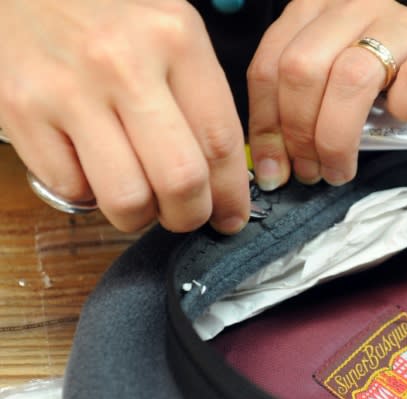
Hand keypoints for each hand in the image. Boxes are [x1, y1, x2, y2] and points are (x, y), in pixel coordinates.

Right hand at [0, 0, 250, 233]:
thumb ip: (200, 98)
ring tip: (138, 198)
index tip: (231, 216)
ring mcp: (69, 88)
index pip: (221, 142)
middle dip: (189, 215)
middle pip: (180, 179)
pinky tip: (92, 167)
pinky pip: (70, 189)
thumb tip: (225, 178)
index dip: (231, 195)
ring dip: (139, 216)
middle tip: (184, 214)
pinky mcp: (21, 109)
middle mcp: (124, 63)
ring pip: (126, 198)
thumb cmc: (106, 12)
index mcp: (176, 40)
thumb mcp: (170, 31)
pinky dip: (87, 194)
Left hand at [247, 0, 406, 189]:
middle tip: (312, 171)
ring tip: (340, 170)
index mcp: (313, 11)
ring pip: (350, 77)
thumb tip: (270, 171)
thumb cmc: (383, 90)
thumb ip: (296, 116)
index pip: (269, 67)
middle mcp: (352, 7)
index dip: (265, 125)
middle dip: (300, 134)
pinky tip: (401, 122)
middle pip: (302, 70)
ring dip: (338, 137)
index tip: (273, 169)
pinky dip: (403, 112)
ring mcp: (400, 21)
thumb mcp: (330, 93)